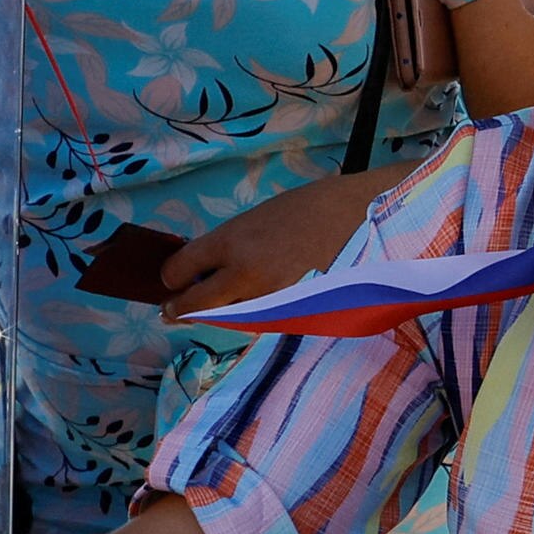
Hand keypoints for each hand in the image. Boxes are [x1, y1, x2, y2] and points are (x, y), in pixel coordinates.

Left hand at [146, 170, 387, 323]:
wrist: (361, 218)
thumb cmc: (308, 209)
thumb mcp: (257, 219)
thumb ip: (228, 245)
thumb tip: (204, 269)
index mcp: (231, 241)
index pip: (180, 269)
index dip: (172, 277)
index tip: (172, 280)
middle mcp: (243, 275)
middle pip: (194, 306)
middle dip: (180, 308)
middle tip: (173, 309)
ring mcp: (268, 299)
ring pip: (226, 320)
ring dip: (217, 315)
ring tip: (214, 308)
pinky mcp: (291, 316)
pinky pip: (258, 323)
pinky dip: (249, 318)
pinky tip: (252, 308)